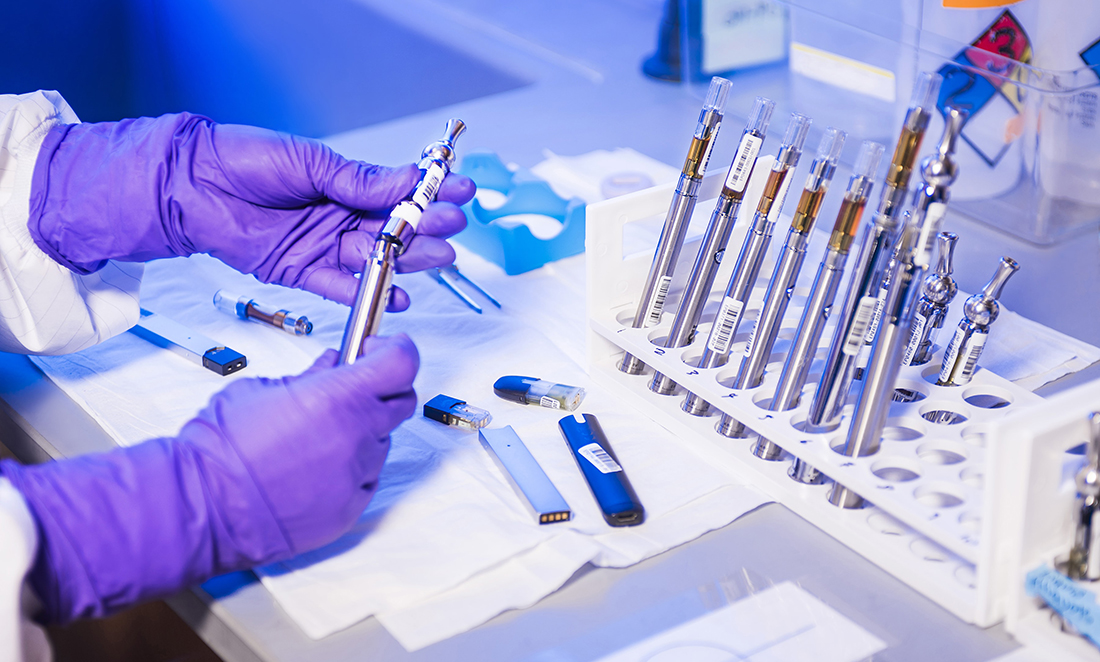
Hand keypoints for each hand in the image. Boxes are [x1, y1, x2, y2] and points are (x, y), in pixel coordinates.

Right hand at [1, 336, 416, 622]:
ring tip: (315, 436)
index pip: (402, 363)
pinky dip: (350, 468)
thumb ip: (309, 376)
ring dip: (361, 431)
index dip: (397, 350)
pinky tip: (313, 468)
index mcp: (337, 397)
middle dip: (382, 389)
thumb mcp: (262, 389)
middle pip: (401, 402)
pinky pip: (366, 478)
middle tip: (351, 388)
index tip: (382, 348)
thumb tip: (333, 364)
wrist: (203, 505)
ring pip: (380, 442)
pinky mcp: (351, 508)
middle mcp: (357, 435)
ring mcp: (357, 474)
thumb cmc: (222, 446)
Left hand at [28, 114, 474, 310]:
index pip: (397, 191)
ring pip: (375, 258)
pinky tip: (399, 296)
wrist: (191, 186)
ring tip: (440, 261)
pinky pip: (342, 286)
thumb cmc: (245, 161)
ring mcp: (322, 245)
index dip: (429, 193)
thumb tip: (406, 181)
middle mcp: (338, 216)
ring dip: (408, 261)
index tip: (461, 191)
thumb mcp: (310, 161)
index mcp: (343, 183)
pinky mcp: (302, 272)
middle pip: (393, 229)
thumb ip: (358, 180)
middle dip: (426, 229)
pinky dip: (370, 293)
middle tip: (454, 230)